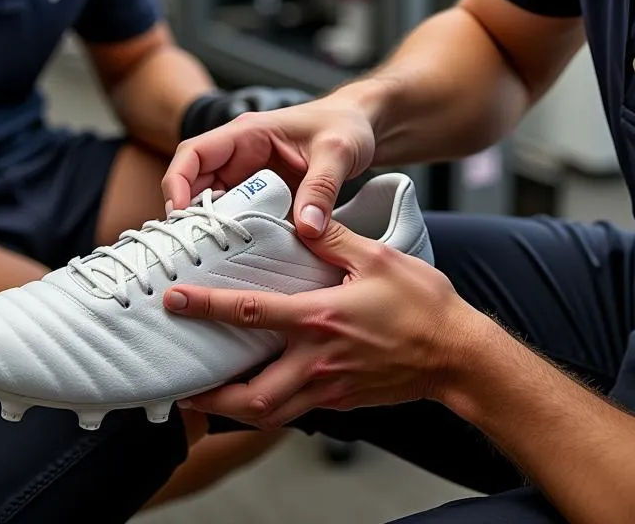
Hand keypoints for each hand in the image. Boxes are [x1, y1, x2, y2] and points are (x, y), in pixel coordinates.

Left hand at [162, 219, 473, 428]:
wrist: (458, 356)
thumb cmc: (423, 305)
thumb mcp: (377, 257)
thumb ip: (332, 238)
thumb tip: (301, 218)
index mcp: (319, 319)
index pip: (250, 313)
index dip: (207, 307)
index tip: (175, 301)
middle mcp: (317, 361)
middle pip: (249, 396)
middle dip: (210, 397)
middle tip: (182, 385)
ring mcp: (329, 388)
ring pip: (269, 416)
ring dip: (233, 410)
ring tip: (209, 398)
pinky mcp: (341, 401)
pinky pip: (295, 412)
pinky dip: (268, 408)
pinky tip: (261, 390)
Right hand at [165, 93, 376, 235]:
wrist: (362, 126)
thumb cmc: (346, 125)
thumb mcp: (337, 152)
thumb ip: (322, 188)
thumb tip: (308, 229)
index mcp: (247, 133)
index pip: (193, 153)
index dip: (177, 182)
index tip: (181, 215)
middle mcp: (240, 153)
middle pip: (195, 184)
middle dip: (189, 215)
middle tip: (194, 248)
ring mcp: (249, 175)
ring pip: (213, 203)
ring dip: (210, 227)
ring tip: (211, 257)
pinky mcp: (262, 193)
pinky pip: (238, 214)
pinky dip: (233, 233)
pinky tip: (239, 255)